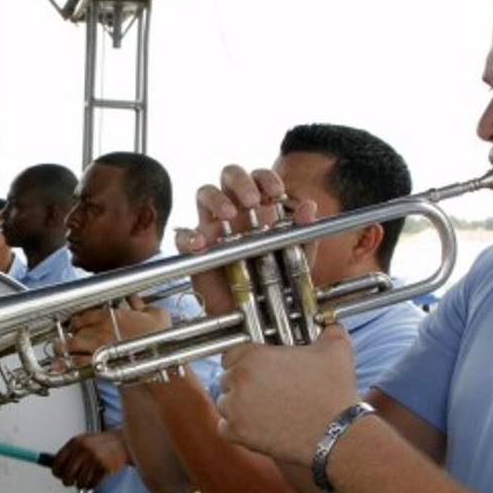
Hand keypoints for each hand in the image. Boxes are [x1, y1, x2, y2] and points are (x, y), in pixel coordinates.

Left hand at [50, 430, 130, 488]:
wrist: (121, 442)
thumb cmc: (100, 443)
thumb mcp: (82, 441)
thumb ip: (69, 452)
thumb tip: (54, 465)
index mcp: (75, 443)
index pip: (58, 461)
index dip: (56, 471)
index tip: (58, 474)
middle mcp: (83, 450)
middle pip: (67, 475)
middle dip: (67, 481)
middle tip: (70, 481)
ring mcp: (94, 459)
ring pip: (80, 482)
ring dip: (81, 484)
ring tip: (84, 479)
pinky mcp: (103, 468)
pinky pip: (92, 484)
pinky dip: (90, 485)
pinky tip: (92, 479)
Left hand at [62, 296, 170, 365]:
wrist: (159, 362)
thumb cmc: (159, 340)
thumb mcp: (156, 314)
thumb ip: (141, 304)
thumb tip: (134, 298)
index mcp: (111, 315)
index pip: (85, 314)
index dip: (78, 319)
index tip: (76, 322)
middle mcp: (100, 329)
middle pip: (75, 329)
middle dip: (69, 332)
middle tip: (67, 335)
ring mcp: (97, 347)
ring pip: (71, 345)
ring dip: (63, 347)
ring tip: (58, 349)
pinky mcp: (98, 364)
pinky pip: (77, 363)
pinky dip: (67, 364)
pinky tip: (62, 365)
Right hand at [174, 165, 317, 315]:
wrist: (256, 316)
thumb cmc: (277, 283)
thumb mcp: (298, 258)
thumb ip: (304, 233)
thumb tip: (309, 207)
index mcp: (260, 208)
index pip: (259, 178)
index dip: (265, 178)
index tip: (276, 193)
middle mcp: (235, 211)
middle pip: (229, 176)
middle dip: (239, 182)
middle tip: (250, 201)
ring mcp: (213, 227)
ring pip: (204, 193)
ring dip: (216, 199)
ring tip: (228, 215)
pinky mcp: (195, 250)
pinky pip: (183, 235)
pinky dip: (188, 236)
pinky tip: (201, 244)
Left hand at [216, 324, 357, 465]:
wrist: (337, 434)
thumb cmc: (334, 392)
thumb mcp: (337, 350)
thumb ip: (329, 330)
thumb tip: (330, 325)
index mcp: (254, 356)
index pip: (231, 354)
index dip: (244, 361)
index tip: (256, 369)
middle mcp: (239, 380)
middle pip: (227, 378)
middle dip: (241, 383)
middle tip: (263, 390)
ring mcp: (236, 408)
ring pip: (225, 402)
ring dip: (237, 405)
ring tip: (261, 408)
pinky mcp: (238, 433)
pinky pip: (224, 427)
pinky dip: (236, 427)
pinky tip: (254, 425)